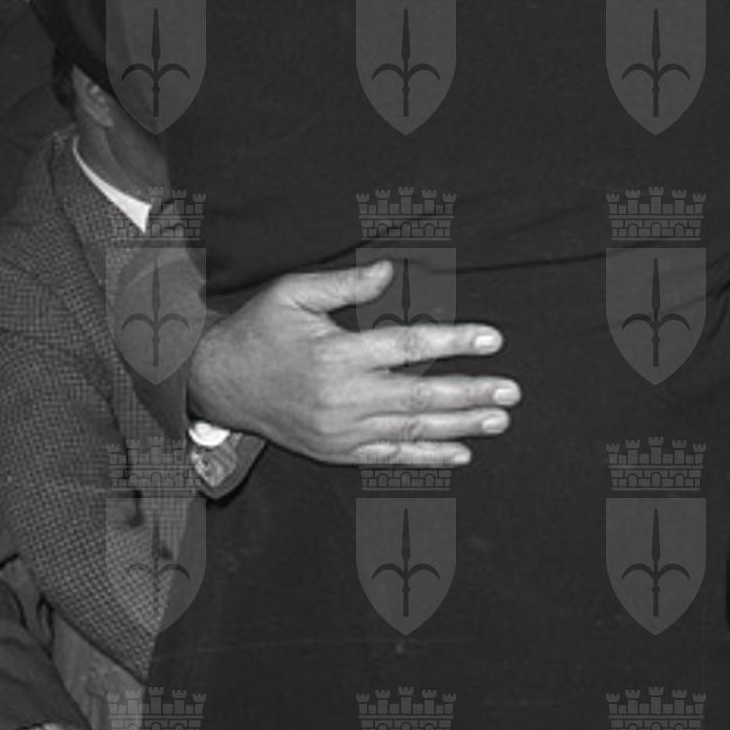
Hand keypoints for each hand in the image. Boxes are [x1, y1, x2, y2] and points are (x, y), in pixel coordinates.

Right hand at [187, 262, 520, 467]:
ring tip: (500, 420)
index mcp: (337, 353)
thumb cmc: (258, 330)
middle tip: (512, 391)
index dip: (455, 341)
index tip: (494, 339)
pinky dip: (428, 457)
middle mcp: (344, 397)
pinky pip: (390, 458)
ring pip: (412, 431)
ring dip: (461, 426)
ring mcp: (342, 430)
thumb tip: (392, 271)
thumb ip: (345, 285)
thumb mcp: (293, 294)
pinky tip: (462, 452)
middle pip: (421, 397)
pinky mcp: (337, 451)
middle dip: (471, 393)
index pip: (409, 346)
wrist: (216, 383)